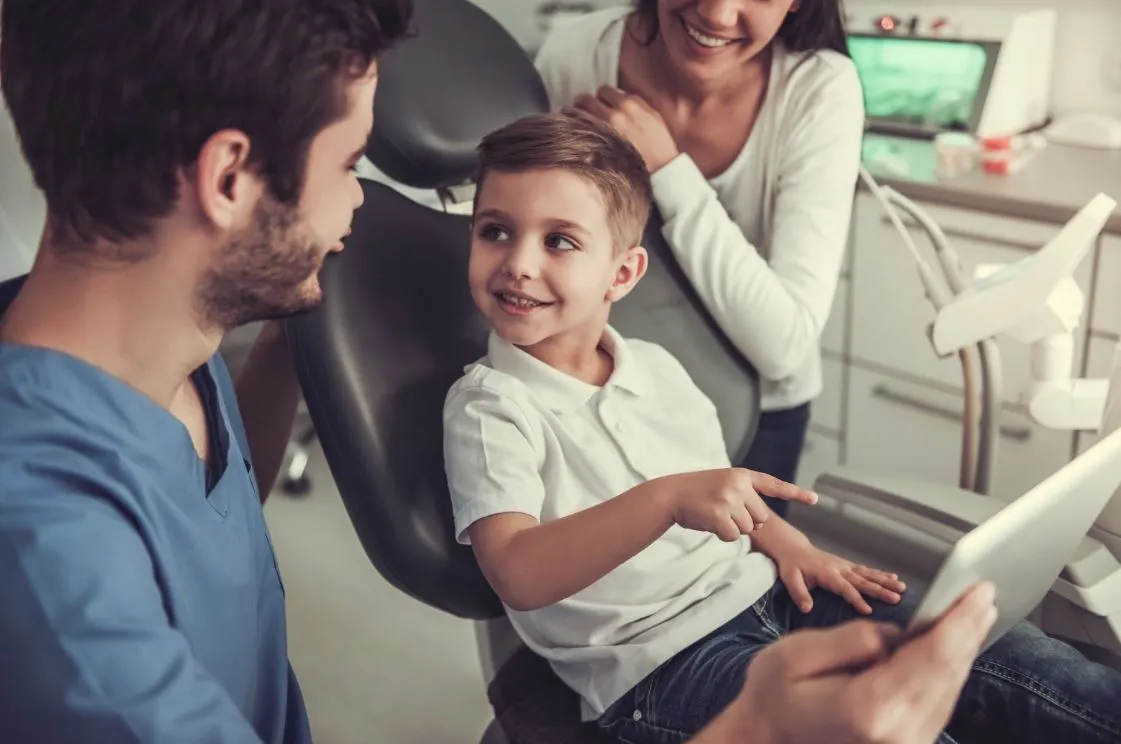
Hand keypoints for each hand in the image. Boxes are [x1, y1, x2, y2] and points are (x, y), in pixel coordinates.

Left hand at [570, 86, 679, 172]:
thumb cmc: (660, 145)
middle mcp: (614, 114)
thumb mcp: (653, 115)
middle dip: (584, 104)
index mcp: (630, 104)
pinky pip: (576, 132)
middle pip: (586, 100)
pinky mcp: (596, 147)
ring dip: (574, 116)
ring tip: (574, 122)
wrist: (662, 169)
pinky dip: (572, 131)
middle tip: (582, 111)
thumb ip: (636, 103)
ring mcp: (603, 131)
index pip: (604, 91)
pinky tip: (573, 135)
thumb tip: (619, 97)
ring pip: (576, 114)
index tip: (600, 104)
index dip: (601, 98)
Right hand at [666, 468, 816, 542]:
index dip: (795, 493)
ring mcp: (729, 498)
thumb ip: (744, 496)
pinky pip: (733, 537)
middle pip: (761, 517)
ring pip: (748, 529)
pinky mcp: (719, 514)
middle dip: (747, 521)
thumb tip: (759, 523)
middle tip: (724, 512)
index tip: (815, 499)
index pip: (774, 485)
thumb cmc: (698, 492)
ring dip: (733, 529)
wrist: (672, 494)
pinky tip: (710, 523)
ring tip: (714, 515)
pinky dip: (723, 535)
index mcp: (743, 475)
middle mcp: (739, 484)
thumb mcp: (724, 484)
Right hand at [720, 582, 997, 743]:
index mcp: (870, 708)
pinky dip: (947, 673)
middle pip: (947, 674)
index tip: (978, 593)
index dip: (959, 620)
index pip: (931, 657)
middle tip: (983, 597)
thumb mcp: (794, 656)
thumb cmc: (773, 700)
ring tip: (974, 617)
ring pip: (947, 691)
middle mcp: (897, 734)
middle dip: (968, 631)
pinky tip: (951, 650)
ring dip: (963, 651)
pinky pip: (936, 705)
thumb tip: (895, 636)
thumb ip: (851, 640)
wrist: (764, 741)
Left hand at [773, 541, 906, 614]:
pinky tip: (893, 577)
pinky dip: (880, 574)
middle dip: (880, 590)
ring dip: (886, 581)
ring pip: (868, 574)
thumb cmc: (791, 565)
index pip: (844, 588)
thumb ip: (799, 593)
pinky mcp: (847, 565)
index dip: (856, 599)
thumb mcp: (790, 578)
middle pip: (862, 581)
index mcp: (827, 573)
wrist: (794, 549)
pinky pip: (866, 570)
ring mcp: (845, 566)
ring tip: (902, 587)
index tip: (869, 610)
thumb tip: (807, 609)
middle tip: (896, 598)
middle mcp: (839, 568)